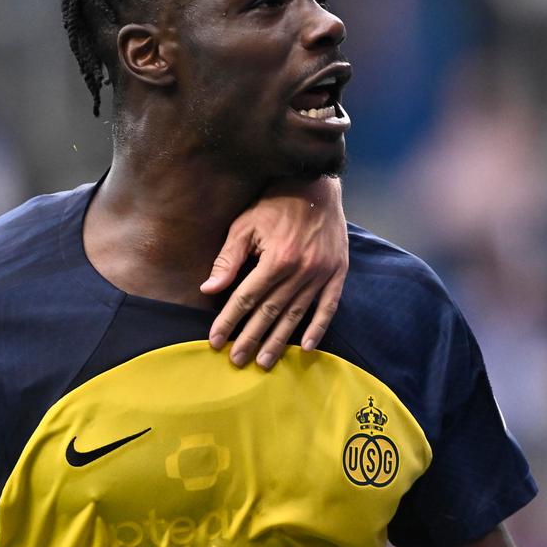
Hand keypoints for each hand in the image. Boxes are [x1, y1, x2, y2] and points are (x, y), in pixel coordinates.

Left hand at [203, 175, 347, 367]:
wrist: (317, 185)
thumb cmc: (275, 203)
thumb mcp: (245, 224)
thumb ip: (228, 258)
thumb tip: (208, 288)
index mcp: (276, 259)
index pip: (246, 298)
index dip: (229, 321)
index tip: (215, 340)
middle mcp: (300, 271)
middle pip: (269, 313)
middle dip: (250, 339)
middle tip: (237, 360)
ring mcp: (321, 274)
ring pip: (296, 316)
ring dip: (279, 341)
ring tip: (265, 361)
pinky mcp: (337, 273)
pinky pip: (328, 307)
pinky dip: (318, 328)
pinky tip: (307, 348)